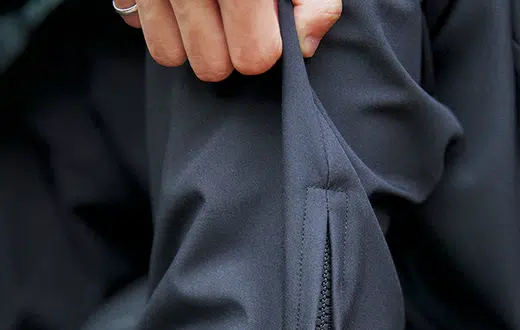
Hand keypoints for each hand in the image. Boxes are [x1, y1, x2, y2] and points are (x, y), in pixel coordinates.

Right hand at [113, 0, 340, 80]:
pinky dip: (158, 17)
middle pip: (210, 66)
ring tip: (205, 10)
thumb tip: (303, 44)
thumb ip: (314, 0)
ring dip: (190, 41)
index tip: (267, 29)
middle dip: (227, 53)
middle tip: (236, 22)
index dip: (265, 48)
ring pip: (171, 54)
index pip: (253, 57)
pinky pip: (139, 24)